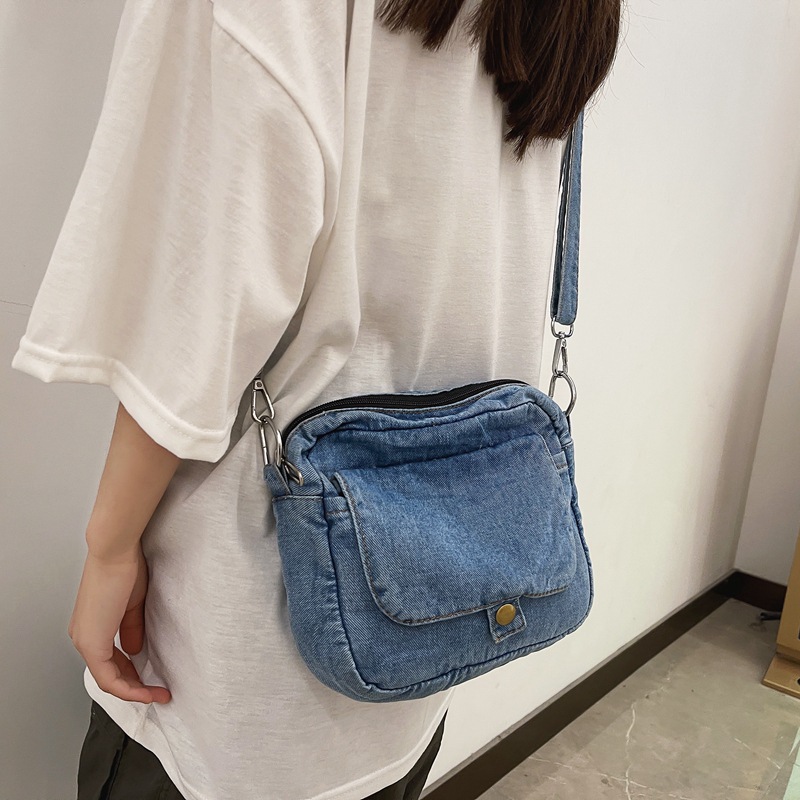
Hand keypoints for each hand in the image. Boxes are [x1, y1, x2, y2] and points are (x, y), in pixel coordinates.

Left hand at [68, 542, 170, 703]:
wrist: (115, 552)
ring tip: (156, 693)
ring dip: (134, 690)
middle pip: (108, 675)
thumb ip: (131, 629)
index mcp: (92, 627)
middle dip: (135, 687)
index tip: (152, 679)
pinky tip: (146, 689)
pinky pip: (108, 677)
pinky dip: (128, 687)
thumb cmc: (124, 567)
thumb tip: (133, 650)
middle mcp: (83, 637)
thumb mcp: (132, 605)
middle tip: (157, 691)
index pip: (109, 662)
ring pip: (108, 679)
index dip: (132, 675)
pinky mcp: (92, 643)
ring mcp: (85, 641)